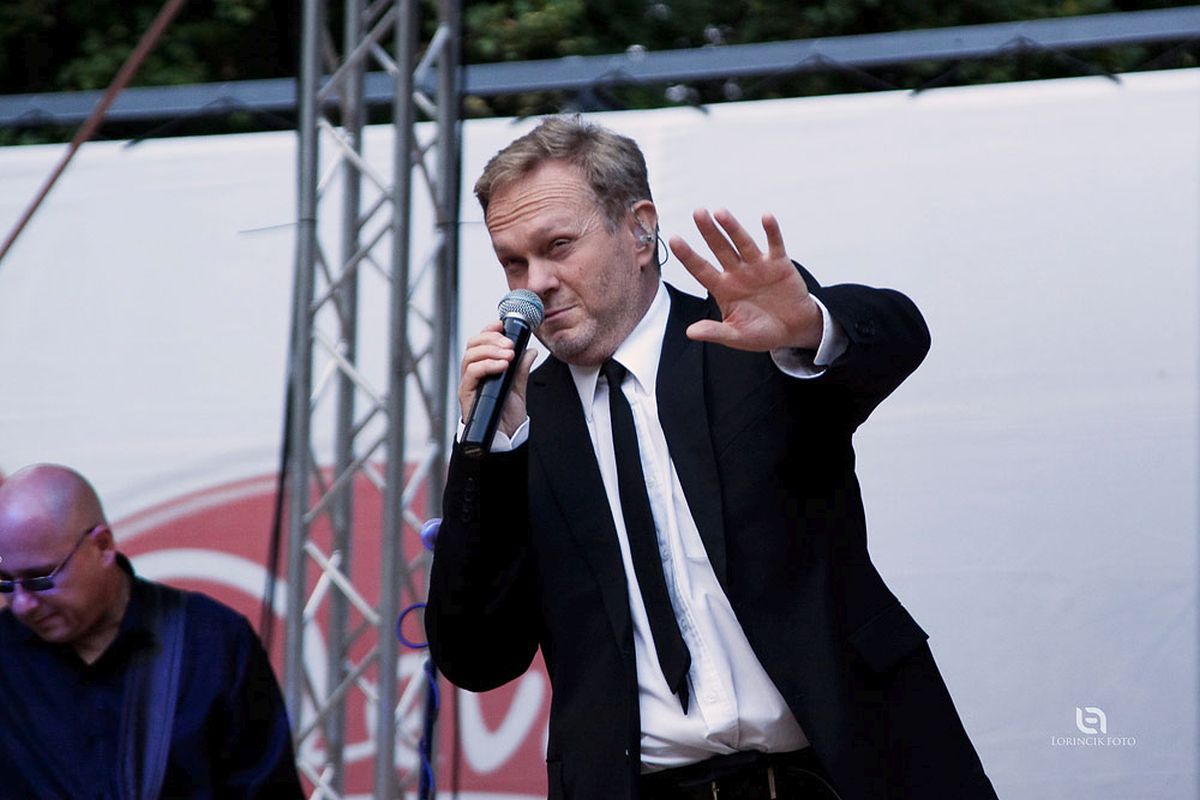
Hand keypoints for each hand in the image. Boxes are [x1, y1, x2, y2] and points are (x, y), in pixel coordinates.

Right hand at [458, 322, 536, 437]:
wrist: (505, 439)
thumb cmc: (507, 415)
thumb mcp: (518, 388)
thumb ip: (522, 370)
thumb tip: (530, 351)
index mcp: (484, 369)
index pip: (480, 343)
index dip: (488, 331)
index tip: (501, 324)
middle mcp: (473, 374)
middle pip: (472, 345)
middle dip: (491, 339)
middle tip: (510, 344)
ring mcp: (469, 384)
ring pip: (470, 356)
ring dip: (491, 351)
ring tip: (509, 354)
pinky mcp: (467, 395)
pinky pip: (472, 374)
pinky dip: (487, 365)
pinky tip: (502, 365)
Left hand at [669, 209, 822, 350]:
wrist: (793, 330)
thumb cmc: (762, 333)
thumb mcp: (736, 336)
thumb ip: (715, 332)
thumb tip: (691, 332)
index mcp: (723, 289)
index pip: (701, 269)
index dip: (688, 255)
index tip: (674, 239)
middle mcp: (737, 273)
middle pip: (720, 248)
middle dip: (709, 231)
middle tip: (698, 212)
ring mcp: (758, 266)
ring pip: (743, 243)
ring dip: (733, 227)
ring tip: (721, 213)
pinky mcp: (779, 264)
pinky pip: (774, 245)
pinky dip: (771, 232)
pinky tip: (766, 218)